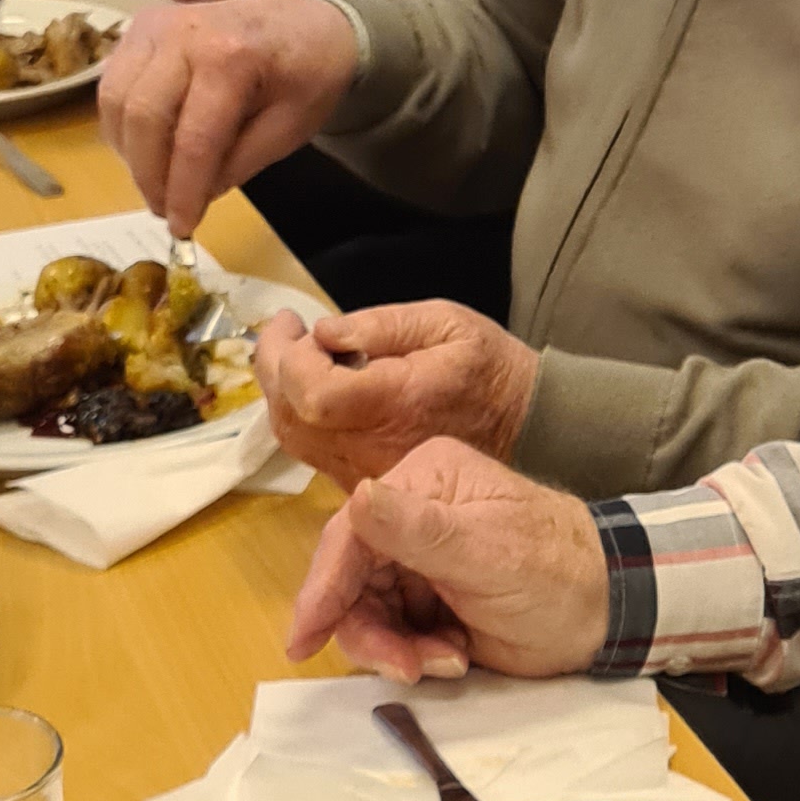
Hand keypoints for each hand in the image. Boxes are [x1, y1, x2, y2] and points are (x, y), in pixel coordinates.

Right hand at [101, 0, 361, 228]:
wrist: (308, 19)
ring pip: (117, 102)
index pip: (194, 139)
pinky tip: (146, 148)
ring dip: (129, 152)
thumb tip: (194, 196)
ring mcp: (155, 25)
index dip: (183, 190)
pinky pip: (113, 85)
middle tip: (164, 209)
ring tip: (156, 181)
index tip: (182, 227)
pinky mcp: (139, 28)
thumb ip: (240, 163)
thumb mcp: (291, 126)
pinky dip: (122, 124)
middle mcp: (183, 33)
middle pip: (144, 118)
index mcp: (231, 56)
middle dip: (149, 175)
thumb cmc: (307, 73)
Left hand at [256, 299, 539, 484]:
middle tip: (286, 329)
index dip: (288, 356)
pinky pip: (312, 450)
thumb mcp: (447, 324)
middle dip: (274, 367)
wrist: (525, 428)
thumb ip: (383, 326)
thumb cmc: (489, 368)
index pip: (313, 394)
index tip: (296, 321)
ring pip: (294, 438)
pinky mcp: (364, 479)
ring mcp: (366, 471)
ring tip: (293, 350)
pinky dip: (298, 411)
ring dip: (280, 390)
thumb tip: (326, 333)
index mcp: (395, 405)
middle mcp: (373, 448)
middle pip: (292, 418)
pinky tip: (313, 381)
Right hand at [287, 437, 610, 680]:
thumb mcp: (489, 551)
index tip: (305, 636)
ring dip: (395, 649)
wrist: (605, 612)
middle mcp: (411, 514)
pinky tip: (455, 659)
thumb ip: (420, 529)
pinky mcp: (426, 602)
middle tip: (403, 666)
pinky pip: (392, 635)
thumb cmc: (556, 571)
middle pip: (351, 579)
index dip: (324, 586)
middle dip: (368, 630)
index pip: (351, 532)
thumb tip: (357, 495)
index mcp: (424, 480)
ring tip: (445, 663)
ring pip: (367, 613)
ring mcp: (417, 561)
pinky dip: (415, 656)